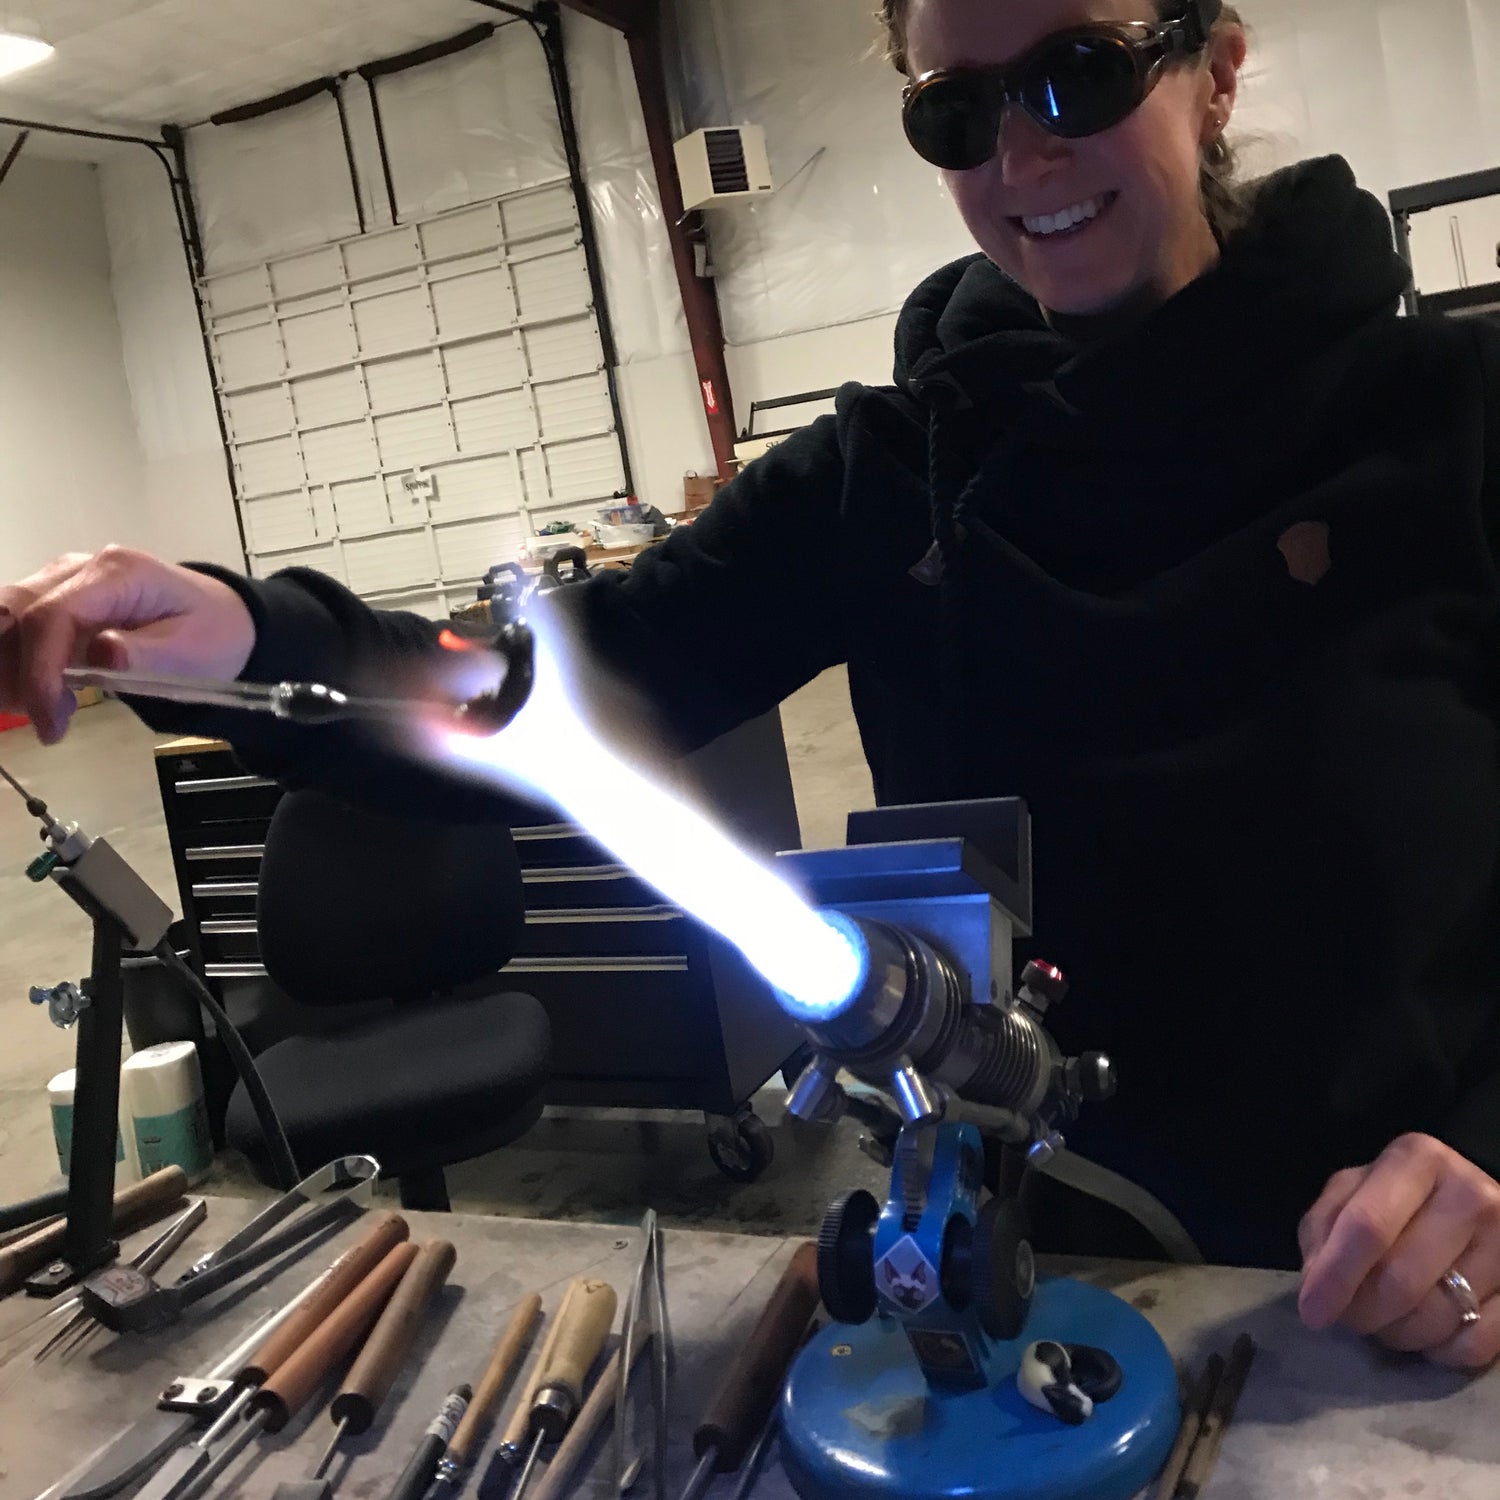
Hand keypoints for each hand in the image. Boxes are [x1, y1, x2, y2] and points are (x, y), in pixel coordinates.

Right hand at [0, 547, 255, 743]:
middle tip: (47, 721)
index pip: (53, 614)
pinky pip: (15, 625)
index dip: (39, 670)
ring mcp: (62, 578)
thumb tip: (101, 652)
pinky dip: (17, 663)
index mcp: (118, 574)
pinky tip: (43, 697)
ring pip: (4, 616)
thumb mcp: (194, 653)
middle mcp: (80, 567)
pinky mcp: (54, 596)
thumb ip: (147, 654)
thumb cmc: (210, 636)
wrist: (221, 618)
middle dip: (17, 672)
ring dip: (11, 669)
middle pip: (15, 611)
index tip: (49, 720)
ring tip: (46, 712)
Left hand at [1299, 1133, 1499, 1369]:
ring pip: (1437, 1317)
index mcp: (1416, 1160)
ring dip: (1398, 1334)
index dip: (1336, 1276)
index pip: (1368, 1226)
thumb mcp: (1354, 1192)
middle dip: (1363, 1313)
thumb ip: (1325, 1227)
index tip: (1312, 1312)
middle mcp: (1469, 1193)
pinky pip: (1476, 1344)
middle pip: (1400, 1280)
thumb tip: (1317, 1282)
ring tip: (1387, 1320)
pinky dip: (1441, 1351)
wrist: (1473, 1205)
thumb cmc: (1398, 1199)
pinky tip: (1428, 1333)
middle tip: (1350, 1319)